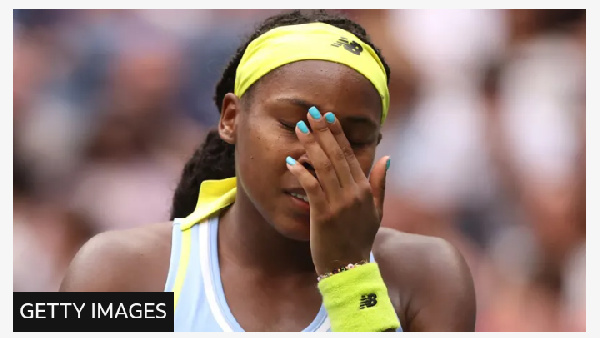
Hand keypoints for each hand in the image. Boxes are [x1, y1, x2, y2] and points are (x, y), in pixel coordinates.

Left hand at [285, 106, 389, 275]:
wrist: (349, 268)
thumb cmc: (359, 238)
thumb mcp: (376, 211)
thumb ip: (380, 183)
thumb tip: (387, 158)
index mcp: (364, 189)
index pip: (349, 155)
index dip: (338, 134)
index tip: (328, 116)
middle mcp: (353, 193)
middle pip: (336, 155)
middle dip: (323, 132)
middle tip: (310, 113)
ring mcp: (339, 203)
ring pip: (324, 167)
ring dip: (311, 146)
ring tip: (300, 128)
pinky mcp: (324, 215)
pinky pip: (311, 188)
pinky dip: (302, 173)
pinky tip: (291, 162)